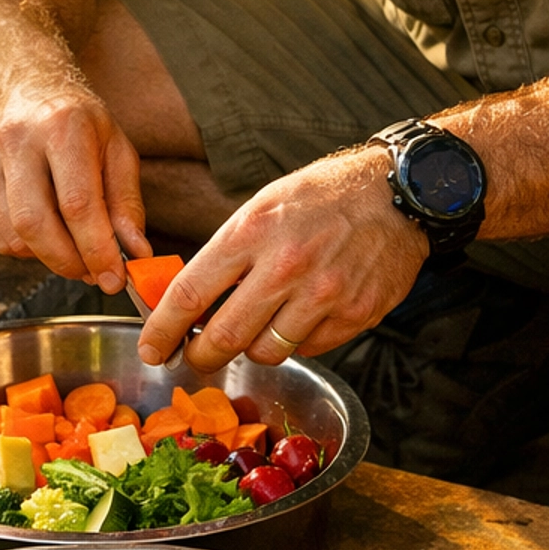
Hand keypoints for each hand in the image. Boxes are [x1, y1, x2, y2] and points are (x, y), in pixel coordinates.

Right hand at [0, 84, 148, 293]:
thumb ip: (127, 203)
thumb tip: (135, 254)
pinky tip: (43, 228)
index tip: (114, 278)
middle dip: (68, 262)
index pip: (77, 203)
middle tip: (92, 271)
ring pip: (13, 238)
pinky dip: (24, 248)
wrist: (27, 90)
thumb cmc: (79, 125)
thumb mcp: (117, 150)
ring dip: (47, 257)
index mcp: (62, 126)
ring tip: (70, 244)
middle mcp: (16, 140)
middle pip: (35, 225)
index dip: (96, 249)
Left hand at [136, 146, 428, 370]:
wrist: (397, 193)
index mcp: (253, 230)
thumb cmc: (323, 196)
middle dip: (200, 355)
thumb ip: (228, 253)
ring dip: (252, 348)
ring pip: (266, 351)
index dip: (162, 330)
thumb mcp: (263, 206)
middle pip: (225, 336)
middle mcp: (286, 265)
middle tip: (195, 356)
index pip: (192, 293)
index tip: (150, 348)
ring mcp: (324, 294)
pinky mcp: (355, 315)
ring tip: (256, 329)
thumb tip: (190, 300)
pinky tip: (300, 316)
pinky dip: (296, 341)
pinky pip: (308, 348)